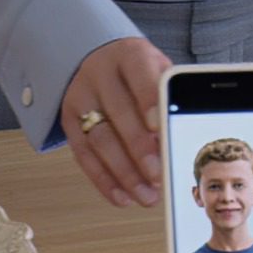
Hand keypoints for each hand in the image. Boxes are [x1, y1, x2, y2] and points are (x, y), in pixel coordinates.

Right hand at [60, 36, 169, 207]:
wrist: (99, 60)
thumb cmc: (139, 73)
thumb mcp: (158, 70)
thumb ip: (168, 97)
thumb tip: (183, 137)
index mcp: (129, 55)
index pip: (138, 72)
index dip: (148, 99)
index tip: (159, 126)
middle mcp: (100, 74)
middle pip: (118, 111)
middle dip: (139, 148)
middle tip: (158, 175)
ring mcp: (81, 98)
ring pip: (99, 138)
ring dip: (124, 173)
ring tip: (146, 196)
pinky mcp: (69, 122)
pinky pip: (83, 155)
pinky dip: (104, 180)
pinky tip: (123, 197)